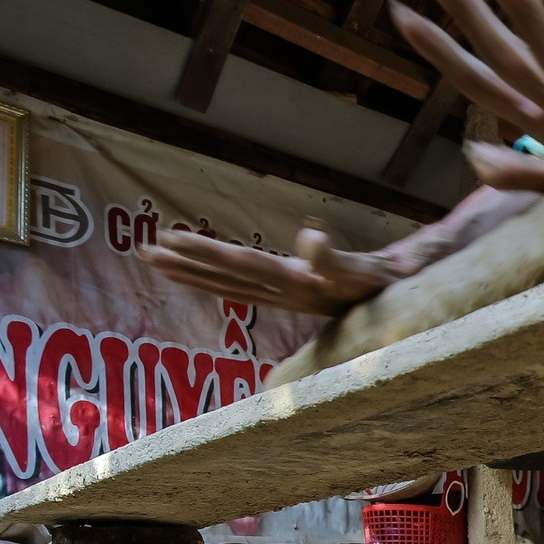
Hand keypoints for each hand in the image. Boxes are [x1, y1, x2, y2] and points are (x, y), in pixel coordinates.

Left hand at [137, 227, 408, 314]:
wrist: (403, 305)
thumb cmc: (383, 286)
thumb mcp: (362, 271)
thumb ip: (333, 259)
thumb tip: (310, 240)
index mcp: (293, 282)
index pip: (239, 264)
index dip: (202, 252)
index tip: (166, 239)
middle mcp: (282, 291)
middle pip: (224, 276)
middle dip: (183, 264)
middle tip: (141, 251)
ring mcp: (285, 296)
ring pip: (229, 284)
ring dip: (193, 272)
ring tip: (157, 259)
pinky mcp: (292, 295)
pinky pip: (245, 286)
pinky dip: (219, 277)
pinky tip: (203, 272)